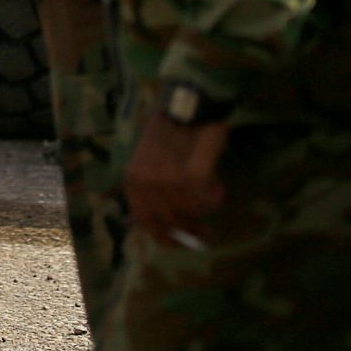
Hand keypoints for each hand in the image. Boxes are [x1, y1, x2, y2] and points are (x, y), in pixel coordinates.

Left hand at [124, 110, 227, 242]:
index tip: (180, 245)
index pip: (144, 220)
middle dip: (192, 229)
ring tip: (212, 189)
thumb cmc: (171, 134)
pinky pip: (207, 199)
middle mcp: (145, 183)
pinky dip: (215, 195)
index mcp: (132, 180)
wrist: (185, 106)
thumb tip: (172, 228)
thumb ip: (155, 193)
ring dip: (206, 206)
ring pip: (192, 211)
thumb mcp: (150, 164)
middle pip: (171, 222)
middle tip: (207, 234)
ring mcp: (166, 181)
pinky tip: (218, 183)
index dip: (163, 236)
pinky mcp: (190, 176)